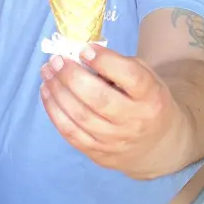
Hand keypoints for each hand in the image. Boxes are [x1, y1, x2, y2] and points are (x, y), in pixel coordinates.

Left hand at [39, 45, 192, 179]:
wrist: (157, 147)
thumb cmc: (147, 103)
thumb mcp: (148, 79)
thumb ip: (121, 65)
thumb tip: (82, 54)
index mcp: (151, 97)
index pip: (130, 77)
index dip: (105, 61)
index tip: (84, 49)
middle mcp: (134, 121)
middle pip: (99, 98)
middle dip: (72, 76)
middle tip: (56, 60)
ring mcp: (115, 140)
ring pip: (80, 116)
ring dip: (57, 92)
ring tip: (47, 72)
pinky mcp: (99, 153)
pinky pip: (71, 133)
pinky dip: (54, 112)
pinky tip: (47, 93)